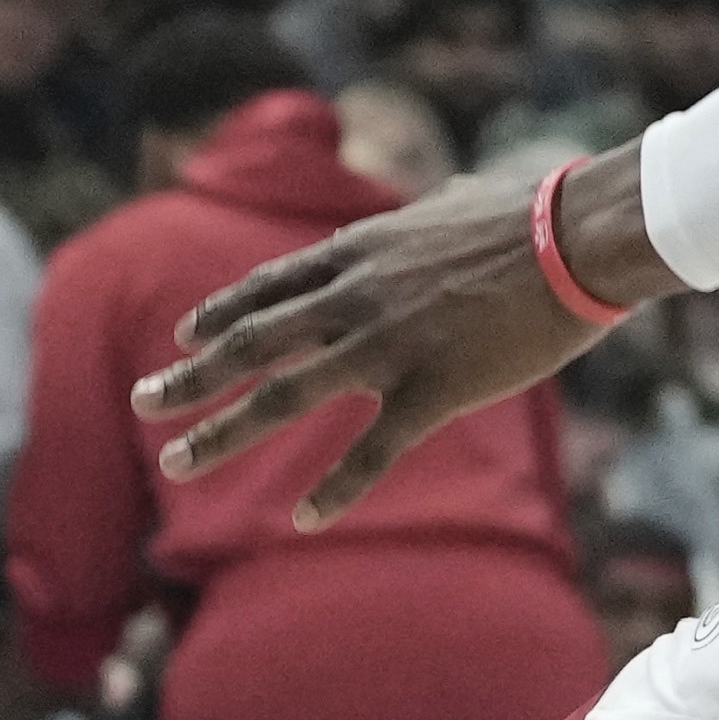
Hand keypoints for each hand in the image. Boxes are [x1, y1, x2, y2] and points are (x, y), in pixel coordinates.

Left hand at [133, 157, 677, 525]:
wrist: (577, 238)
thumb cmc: (534, 210)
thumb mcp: (459, 200)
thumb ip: (432, 214)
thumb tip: (440, 200)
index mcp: (360, 251)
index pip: (269, 288)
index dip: (220, 314)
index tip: (183, 336)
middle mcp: (355, 298)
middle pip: (251, 343)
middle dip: (189, 376)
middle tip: (141, 400)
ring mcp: (387, 346)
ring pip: (283, 396)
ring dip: (222, 431)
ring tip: (176, 461)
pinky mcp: (432, 390)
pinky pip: (372, 449)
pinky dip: (336, 488)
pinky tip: (304, 519)